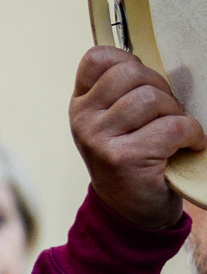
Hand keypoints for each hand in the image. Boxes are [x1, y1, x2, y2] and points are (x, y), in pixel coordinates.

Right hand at [70, 47, 205, 229]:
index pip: (97, 58)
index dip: (128, 61)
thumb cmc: (131, 161)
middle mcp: (83, 120)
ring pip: (151, 98)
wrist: (129, 214)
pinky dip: (192, 134)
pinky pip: (172, 126)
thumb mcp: (114, 123)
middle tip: (167, 113)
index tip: (143, 86)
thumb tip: (153, 64)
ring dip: (175, 112)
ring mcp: (100, 139)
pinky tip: (190, 145)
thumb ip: (122, 93)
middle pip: (131, 73)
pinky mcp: (124, 158)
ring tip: (175, 132)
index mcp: (81, 105)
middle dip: (161, 88)